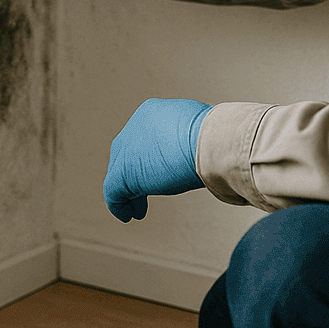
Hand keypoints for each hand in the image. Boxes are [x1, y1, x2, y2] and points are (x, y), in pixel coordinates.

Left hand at [104, 98, 213, 222]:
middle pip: (128, 154)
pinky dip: (119, 206)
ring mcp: (126, 150)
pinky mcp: (123, 173)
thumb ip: (188, 139)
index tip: (159, 172)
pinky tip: (127, 215)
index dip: (148, 158)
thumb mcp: (198, 131)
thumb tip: (197, 151)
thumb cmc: (214, 136)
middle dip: (136, 174)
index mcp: (152, 112)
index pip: (144, 137)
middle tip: (145, 192)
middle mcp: (135, 127)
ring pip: (120, 174)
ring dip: (130, 192)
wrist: (211, 142)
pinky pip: (114, 193)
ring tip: (138, 209)